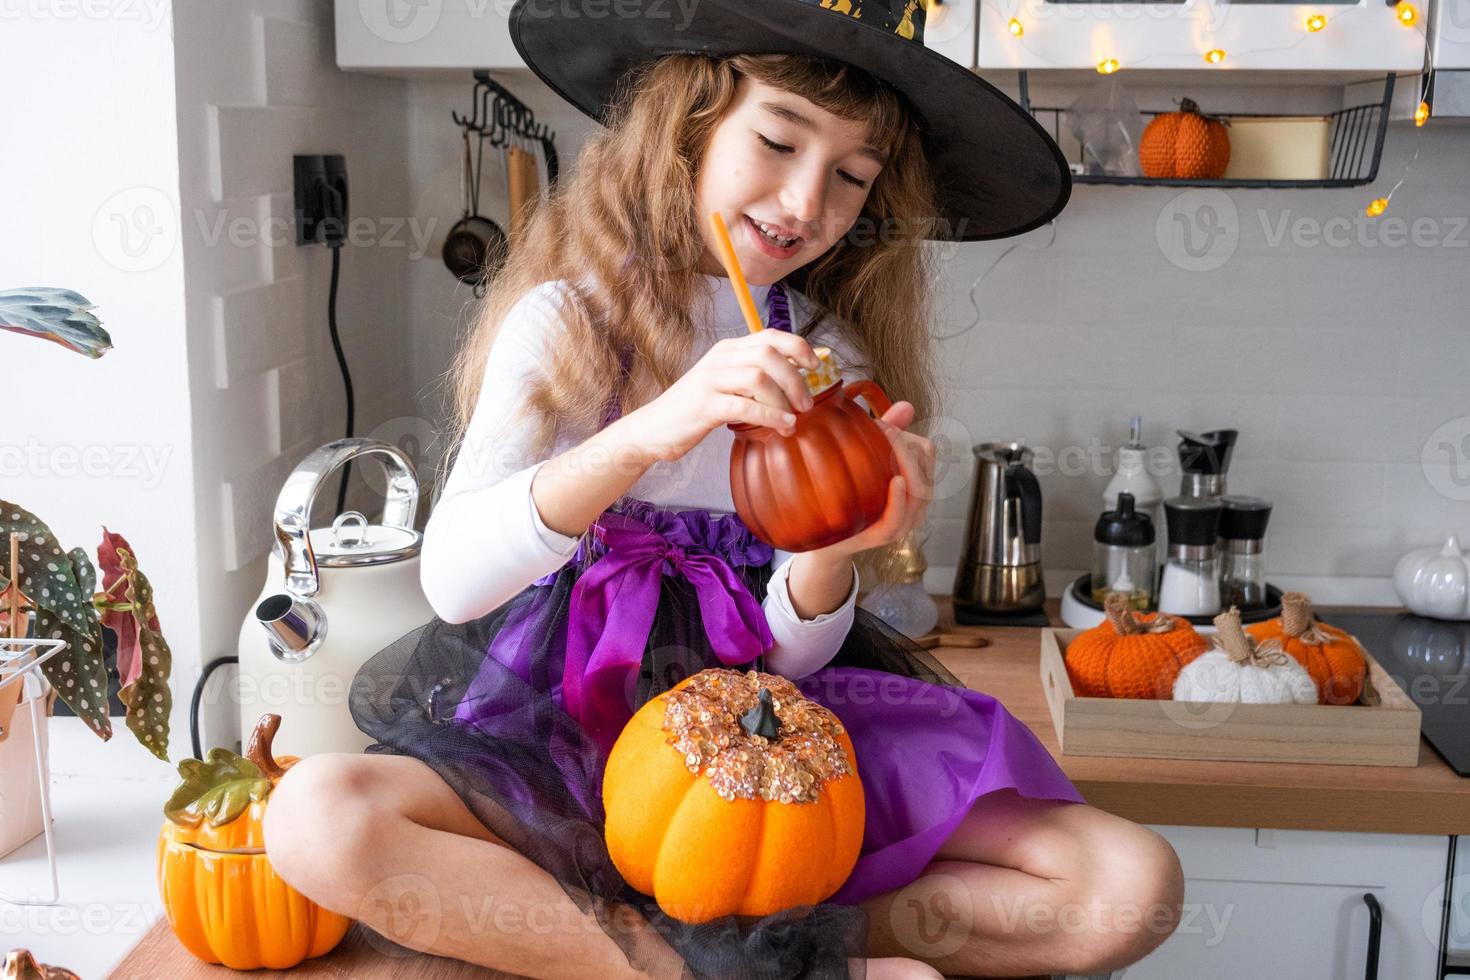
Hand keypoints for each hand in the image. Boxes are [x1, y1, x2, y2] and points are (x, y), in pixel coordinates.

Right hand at [619, 329, 820, 463]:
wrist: (652, 431)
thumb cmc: (694, 411)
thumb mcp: (724, 385)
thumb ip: (752, 378)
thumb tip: (795, 379)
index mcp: (727, 350)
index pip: (769, 336)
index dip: (798, 346)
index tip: (816, 365)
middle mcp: (719, 359)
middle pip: (768, 354)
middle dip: (795, 378)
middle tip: (806, 403)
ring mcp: (709, 380)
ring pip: (759, 377)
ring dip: (784, 400)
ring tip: (793, 420)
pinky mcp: (703, 405)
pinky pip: (744, 405)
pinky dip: (769, 415)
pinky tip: (782, 425)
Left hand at [812, 400, 934, 561]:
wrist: (826, 532)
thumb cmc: (849, 493)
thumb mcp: (867, 457)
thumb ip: (889, 432)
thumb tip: (907, 406)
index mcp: (914, 482)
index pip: (927, 451)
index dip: (909, 437)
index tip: (885, 428)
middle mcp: (915, 504)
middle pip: (925, 468)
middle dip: (905, 449)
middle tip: (879, 434)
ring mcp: (903, 521)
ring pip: (920, 491)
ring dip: (904, 466)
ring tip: (882, 450)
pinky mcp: (885, 535)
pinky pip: (900, 517)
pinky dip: (901, 499)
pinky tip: (894, 481)